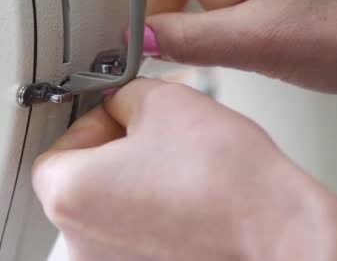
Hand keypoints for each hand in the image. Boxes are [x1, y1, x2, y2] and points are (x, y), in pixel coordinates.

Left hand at [33, 79, 336, 260]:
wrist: (279, 236)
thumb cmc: (225, 181)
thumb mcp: (162, 101)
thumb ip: (123, 95)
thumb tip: (120, 103)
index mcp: (67, 194)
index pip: (58, 147)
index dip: (92, 123)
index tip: (121, 116)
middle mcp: (79, 241)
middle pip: (82, 180)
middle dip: (115, 150)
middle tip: (154, 136)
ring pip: (110, 208)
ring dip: (133, 182)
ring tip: (177, 170)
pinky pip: (133, 236)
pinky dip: (151, 215)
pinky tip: (185, 201)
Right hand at [146, 0, 336, 92]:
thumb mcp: (259, 39)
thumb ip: (189, 39)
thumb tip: (143, 38)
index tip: (159, 22)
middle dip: (212, 7)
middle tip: (242, 27)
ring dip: (231, 20)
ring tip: (270, 31)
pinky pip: (238, 0)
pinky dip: (244, 24)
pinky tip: (273, 33)